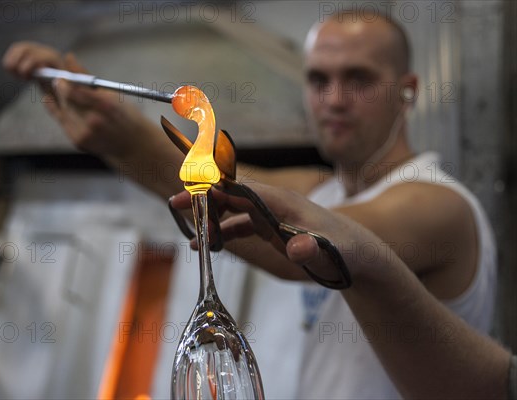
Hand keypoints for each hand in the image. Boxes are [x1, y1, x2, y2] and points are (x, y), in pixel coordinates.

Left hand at [2, 41, 153, 156]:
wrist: (132, 143)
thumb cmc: (126, 116)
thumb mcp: (112, 93)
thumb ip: (87, 76)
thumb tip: (69, 58)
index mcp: (106, 105)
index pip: (75, 89)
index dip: (64, 81)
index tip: (62, 76)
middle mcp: (94, 121)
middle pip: (66, 100)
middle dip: (61, 89)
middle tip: (59, 82)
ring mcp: (85, 134)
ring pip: (63, 110)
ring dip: (60, 100)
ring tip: (61, 93)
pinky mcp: (78, 142)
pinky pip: (63, 122)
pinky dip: (59, 111)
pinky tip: (55, 103)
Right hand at [170, 183, 386, 279]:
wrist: (361, 257)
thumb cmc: (347, 252)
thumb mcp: (331, 252)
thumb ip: (312, 248)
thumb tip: (296, 246)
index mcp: (283, 202)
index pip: (242, 187)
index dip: (215, 186)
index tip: (190, 186)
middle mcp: (274, 203)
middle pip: (232, 193)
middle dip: (203, 196)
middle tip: (175, 204)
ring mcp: (273, 215)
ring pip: (233, 209)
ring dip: (211, 217)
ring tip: (190, 235)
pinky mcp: (273, 228)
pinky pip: (240, 225)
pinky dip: (222, 233)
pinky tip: (208, 245)